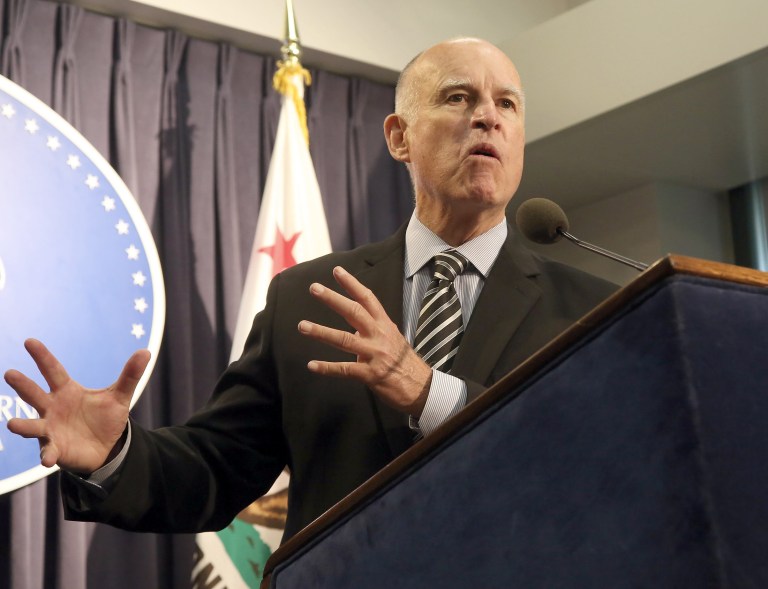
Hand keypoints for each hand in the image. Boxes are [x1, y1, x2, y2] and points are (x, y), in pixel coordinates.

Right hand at [4, 338, 149, 473]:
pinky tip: (47, 459)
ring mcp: (51, 429)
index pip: (53, 370)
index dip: (42, 356)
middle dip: (22, 384)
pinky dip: (47, 455)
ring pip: (33, 424)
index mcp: (66, 391)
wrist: (106, 447)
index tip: (30, 341)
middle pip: (34, 394)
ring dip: (23, 425)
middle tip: (10, 373)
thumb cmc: (104, 418)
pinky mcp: (55, 448)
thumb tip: (145, 351)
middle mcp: (53, 407)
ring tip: (12, 424)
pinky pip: (48, 451)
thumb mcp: (119, 396)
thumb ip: (130, 375)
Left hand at [298, 266, 431, 415]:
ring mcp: (375, 355)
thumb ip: (374, 331)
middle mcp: (379, 336)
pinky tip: (312, 365)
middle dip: (333, 299)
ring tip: (302, 326)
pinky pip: (345, 369)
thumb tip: (354, 329)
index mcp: (385, 325)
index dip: (352, 284)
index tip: (337, 271)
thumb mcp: (394, 339)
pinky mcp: (370, 374)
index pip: (368, 299)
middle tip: (314, 288)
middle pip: (354, 312)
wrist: (422, 388)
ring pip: (344, 340)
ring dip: (321, 332)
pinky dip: (327, 368)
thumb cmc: (406, 363)